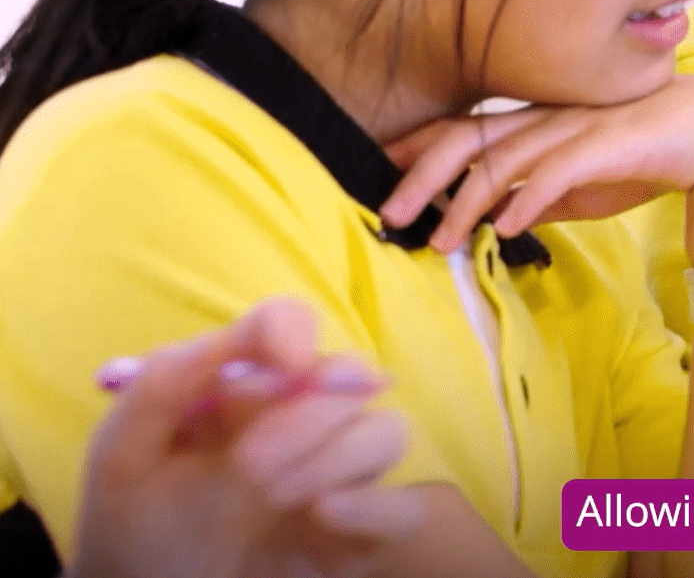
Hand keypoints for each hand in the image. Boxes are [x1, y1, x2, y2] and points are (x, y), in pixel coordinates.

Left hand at [68, 298, 422, 577]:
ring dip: (335, 455)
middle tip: (250, 463)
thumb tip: (213, 344)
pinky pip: (405, 508)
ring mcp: (338, 475)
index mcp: (248, 387)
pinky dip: (376, 504)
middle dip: (306, 412)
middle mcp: (304, 419)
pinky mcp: (360, 533)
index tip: (283, 362)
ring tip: (274, 496)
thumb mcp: (122, 457)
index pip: (288, 326)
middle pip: (350, 375)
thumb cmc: (136, 525)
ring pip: (387, 431)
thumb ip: (155, 393)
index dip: (293, 330)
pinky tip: (324, 515)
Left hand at [380, 74, 693, 258]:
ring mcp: (574, 126)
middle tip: (389, 214)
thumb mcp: (583, 185)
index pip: (466, 130)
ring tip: (439, 239)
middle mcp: (547, 117)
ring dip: (463, 201)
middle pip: (467, 139)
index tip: (381, 178)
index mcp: (538, 122)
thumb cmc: (648, 157)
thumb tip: (500, 219)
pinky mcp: (605, 143)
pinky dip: (523, 198)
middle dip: (420, 176)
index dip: (418, 151)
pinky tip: (501, 228)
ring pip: (502, 158)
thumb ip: (542, 196)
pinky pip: (553, 170)